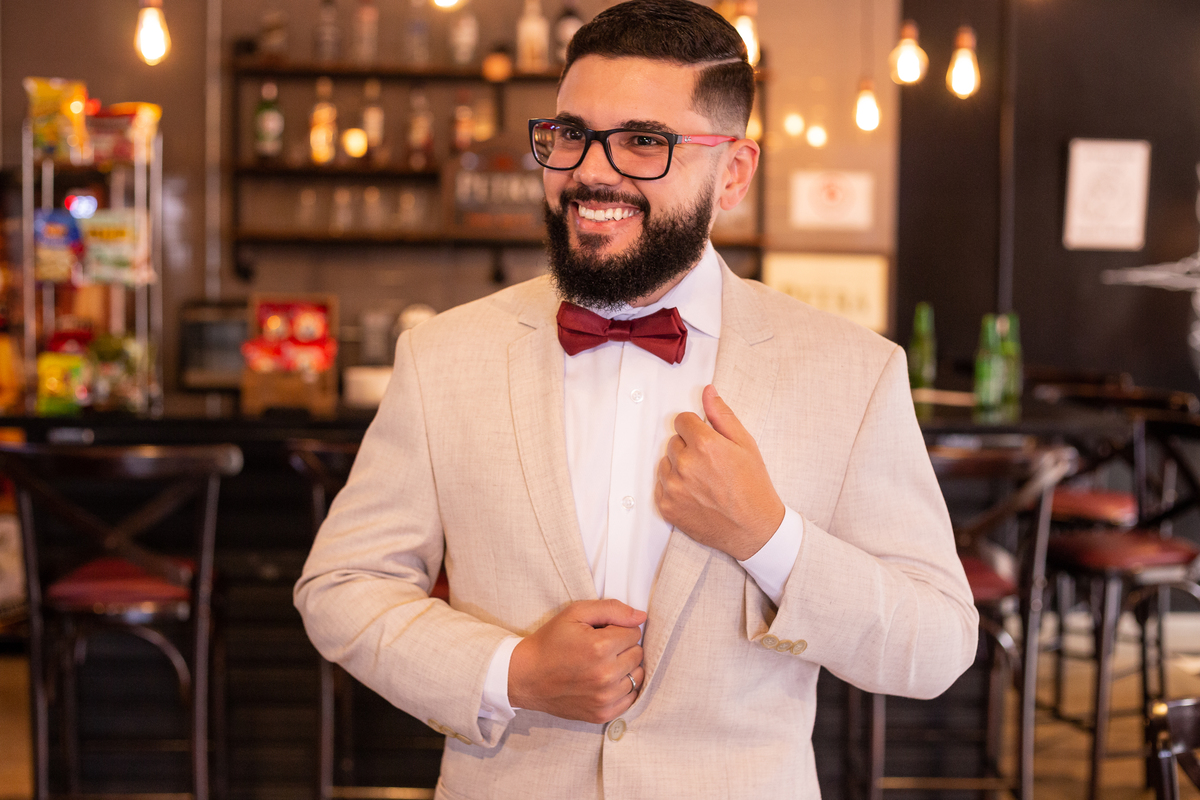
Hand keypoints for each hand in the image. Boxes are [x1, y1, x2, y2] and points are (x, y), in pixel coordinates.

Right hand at [508, 599, 645, 723]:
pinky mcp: (602, 714)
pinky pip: (630, 698)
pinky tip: (605, 681)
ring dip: (625, 668)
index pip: (634, 632)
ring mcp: (605, 698)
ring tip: (603, 664)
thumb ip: (611, 609)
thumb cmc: (550, 642)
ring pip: (637, 676)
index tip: (602, 633)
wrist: (526, 676)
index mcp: (600, 647)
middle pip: (638, 654)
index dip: (619, 629)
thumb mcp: (575, 613)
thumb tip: (641, 616)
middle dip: (623, 647)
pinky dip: (623, 688)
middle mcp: (606, 675)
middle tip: (601, 648)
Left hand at [655, 384, 784, 560]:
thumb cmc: (753, 486)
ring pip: (665, 463)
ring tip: (704, 481)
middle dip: (689, 449)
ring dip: (679, 468)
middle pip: (674, 442)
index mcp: (704, 444)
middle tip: (711, 465)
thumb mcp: (746, 444)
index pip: (682, 420)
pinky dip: (674, 489)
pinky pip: (661, 486)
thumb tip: (708, 392)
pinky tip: (695, 495)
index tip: (707, 442)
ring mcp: (673, 487)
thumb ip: (722, 415)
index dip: (696, 429)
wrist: (754, 528)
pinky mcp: (667, 506)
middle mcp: (685, 464)